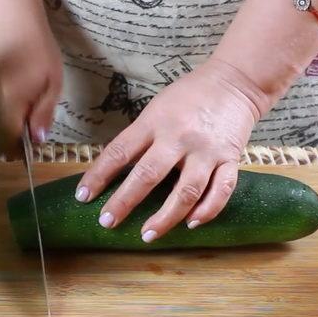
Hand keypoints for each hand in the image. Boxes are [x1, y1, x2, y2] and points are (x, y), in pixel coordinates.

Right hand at [0, 12, 61, 157]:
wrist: (9, 23)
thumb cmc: (37, 51)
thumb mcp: (52, 84)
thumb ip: (43, 114)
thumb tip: (37, 141)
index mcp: (7, 105)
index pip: (9, 142)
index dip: (21, 151)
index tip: (34, 147)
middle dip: (16, 140)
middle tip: (34, 125)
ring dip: (9, 127)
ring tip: (27, 107)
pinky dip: (2, 115)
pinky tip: (14, 98)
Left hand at [76, 59, 267, 242]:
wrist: (235, 82)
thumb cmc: (189, 97)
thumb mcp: (156, 109)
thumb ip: (139, 138)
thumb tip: (113, 171)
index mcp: (154, 123)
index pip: (119, 152)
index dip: (98, 176)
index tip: (83, 197)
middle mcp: (179, 138)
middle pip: (148, 174)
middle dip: (124, 202)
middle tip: (107, 222)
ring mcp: (206, 151)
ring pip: (185, 191)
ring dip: (165, 217)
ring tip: (147, 234)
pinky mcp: (231, 159)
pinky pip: (221, 191)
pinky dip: (207, 210)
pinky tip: (191, 223)